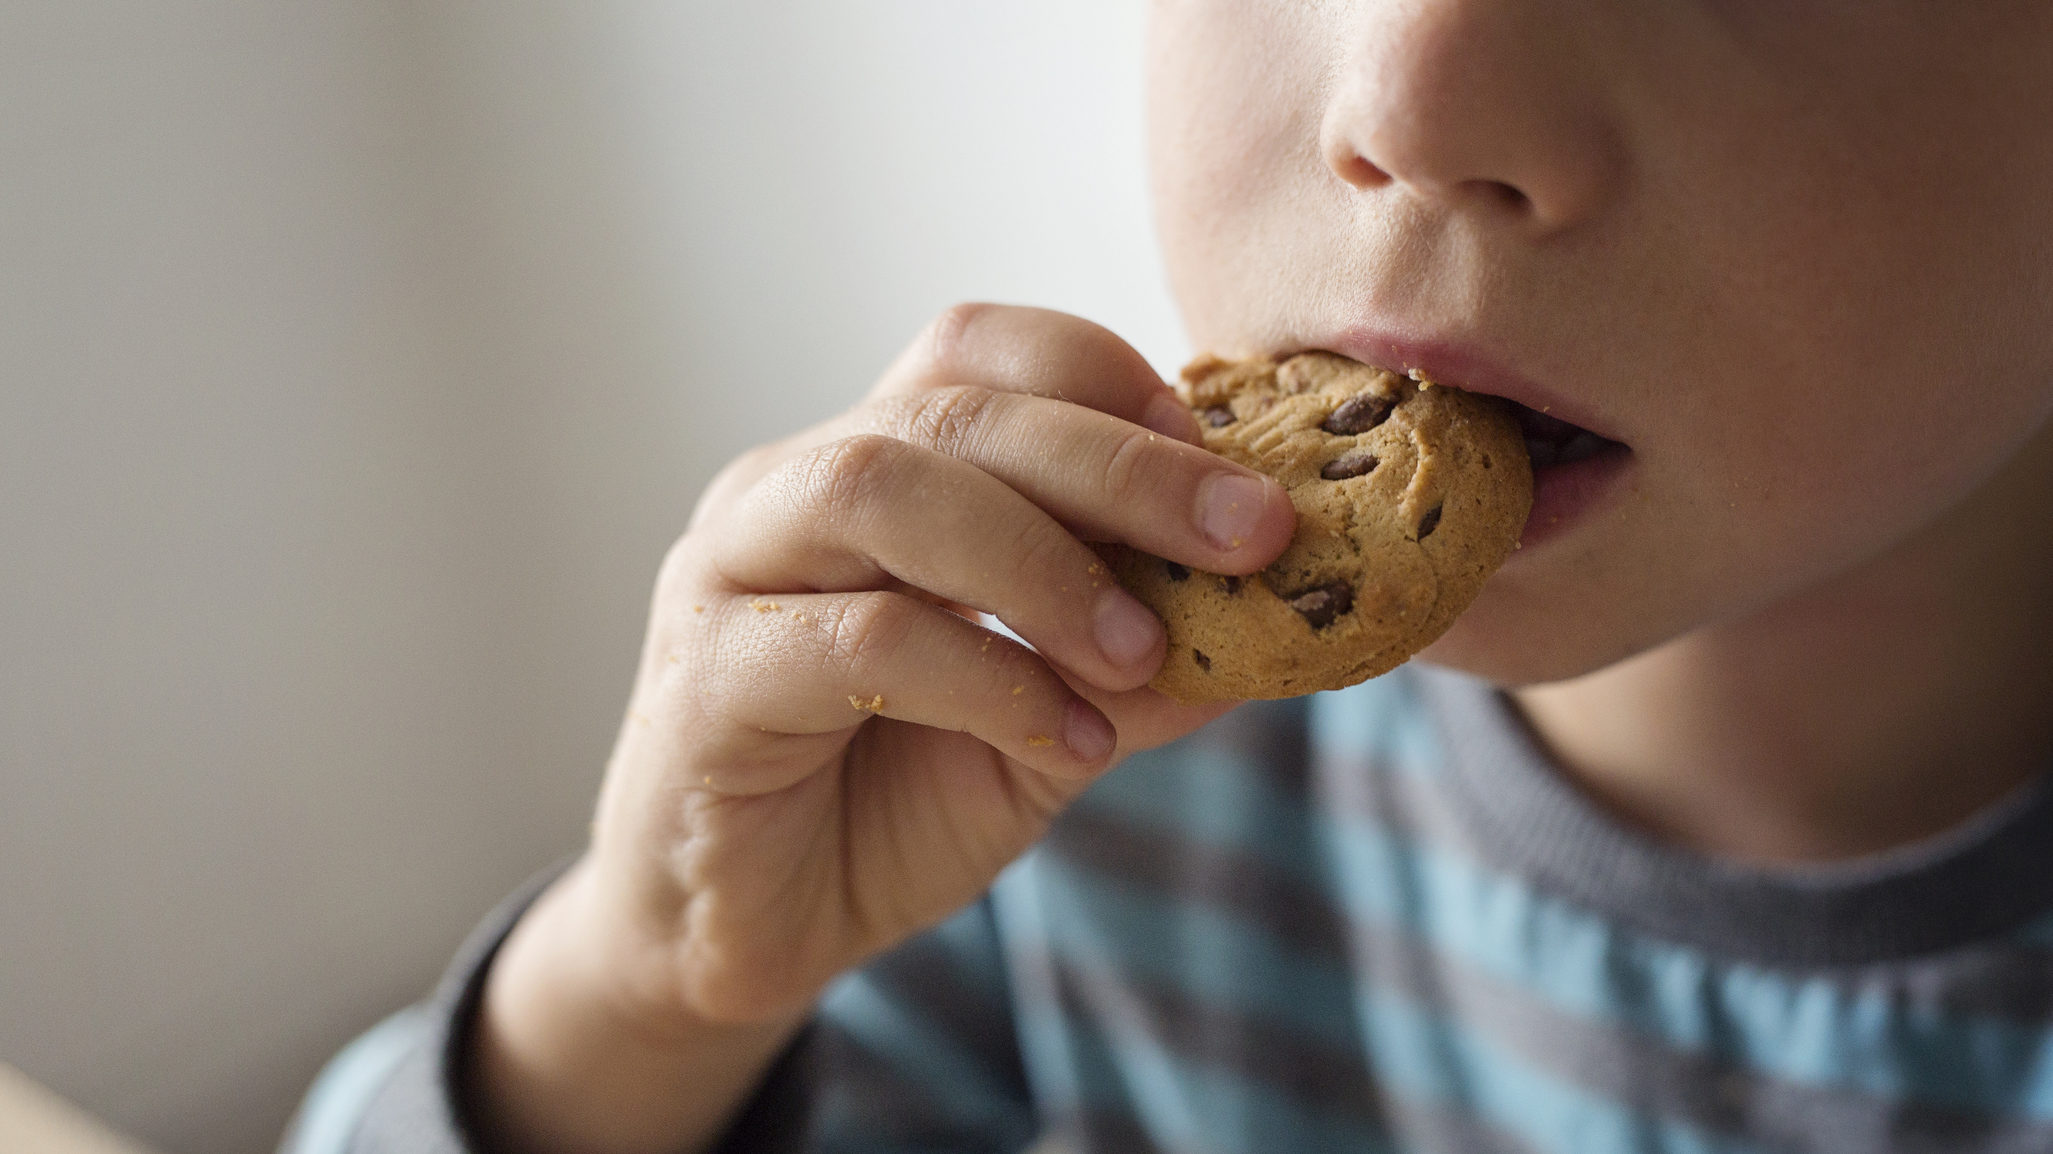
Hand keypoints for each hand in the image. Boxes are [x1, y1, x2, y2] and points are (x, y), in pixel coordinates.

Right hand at [469, 306, 1294, 1152]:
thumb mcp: (1050, 719)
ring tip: (1144, 651)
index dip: (1111, 384)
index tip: (1228, 474)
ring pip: (884, 488)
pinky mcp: (709, 676)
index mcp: (876, 462)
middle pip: (955, 408)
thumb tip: (1276, 619)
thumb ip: (1138, 661)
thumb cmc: (889, 801)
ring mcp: (733, 568)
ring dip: (1042, 562)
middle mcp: (792, 486)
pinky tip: (1063, 740)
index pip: (983, 353)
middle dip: (1122, 466)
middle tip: (1249, 535)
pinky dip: (985, 679)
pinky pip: (857, 640)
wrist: (749, 930)